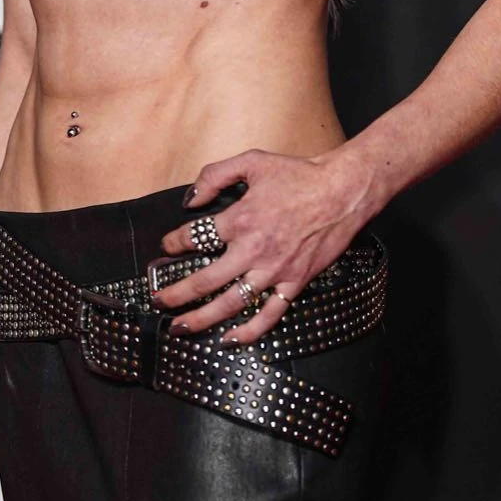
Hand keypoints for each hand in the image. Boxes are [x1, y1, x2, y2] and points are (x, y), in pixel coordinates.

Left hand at [155, 145, 376, 344]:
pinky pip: (268, 314)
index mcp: (239, 220)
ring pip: (230, 304)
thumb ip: (215, 175)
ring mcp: (274, 270)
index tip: (167, 247)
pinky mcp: (294, 282)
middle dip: (176, 294)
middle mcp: (252, 250)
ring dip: (201, 319)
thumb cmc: (298, 174)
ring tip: (180, 327)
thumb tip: (190, 199)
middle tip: (158, 301)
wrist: (342, 191)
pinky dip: (248, 331)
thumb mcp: (252, 161)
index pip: (194, 237)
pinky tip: (229, 339)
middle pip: (204, 281)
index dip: (174, 243)